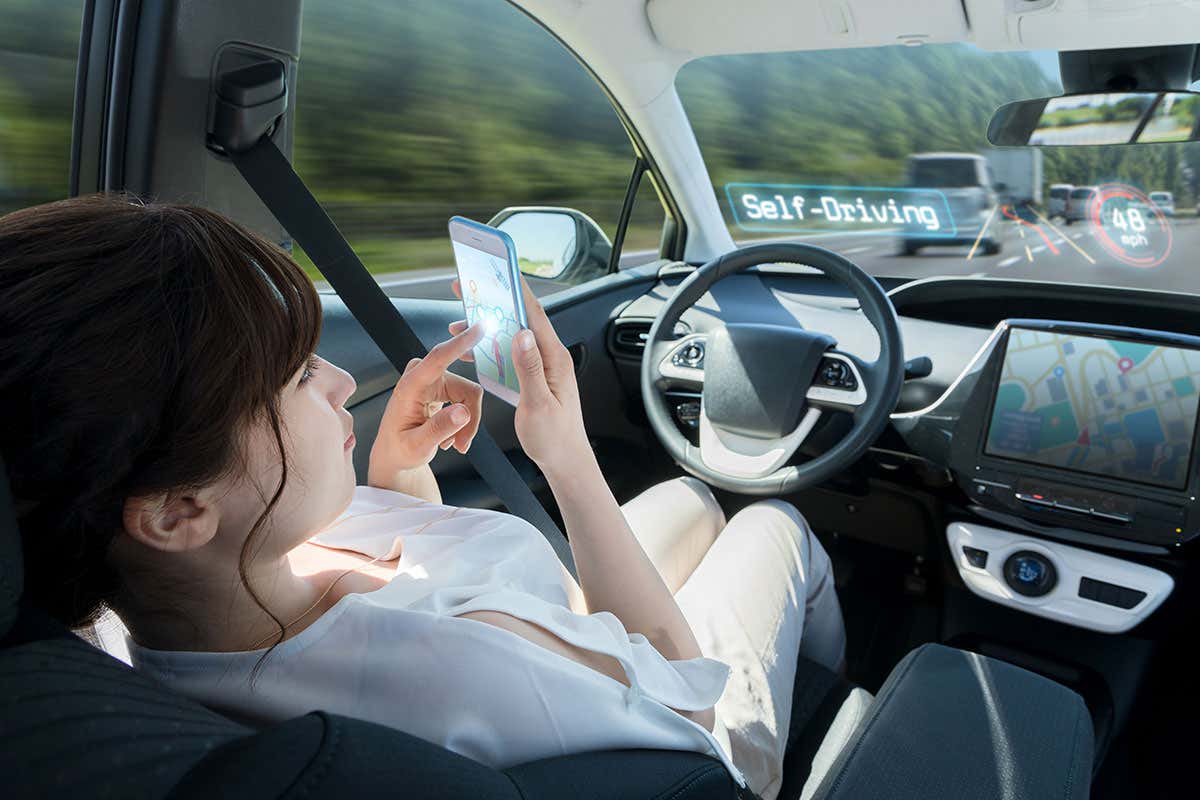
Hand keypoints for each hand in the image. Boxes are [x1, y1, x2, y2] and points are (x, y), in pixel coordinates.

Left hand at [369, 322, 485, 479]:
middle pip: (466, 389)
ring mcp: (433, 380)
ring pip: (470, 396)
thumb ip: (438, 428)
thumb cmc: (399, 449)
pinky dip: (464, 420)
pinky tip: (452, 436)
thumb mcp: (416, 446)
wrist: (394, 453)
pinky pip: (467, 398)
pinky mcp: (442, 385)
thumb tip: (463, 412)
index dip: (461, 342)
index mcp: (411, 385)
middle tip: (463, 444)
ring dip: (467, 423)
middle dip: (470, 418)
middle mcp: (423, 376)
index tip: (480, 327)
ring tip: (455, 444)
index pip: (439, 357)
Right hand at [450, 276, 590, 476]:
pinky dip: (492, 345)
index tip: (496, 271)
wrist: (565, 460)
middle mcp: (550, 357)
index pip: (534, 314)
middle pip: (521, 318)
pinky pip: (511, 353)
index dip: (514, 290)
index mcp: (554, 359)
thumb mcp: (538, 404)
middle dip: (494, 300)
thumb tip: (521, 334)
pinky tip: (475, 347)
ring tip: (462, 319)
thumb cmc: (555, 438)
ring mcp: (542, 366)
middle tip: (468, 287)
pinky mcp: (534, 376)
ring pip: (513, 334)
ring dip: (489, 325)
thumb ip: (530, 369)